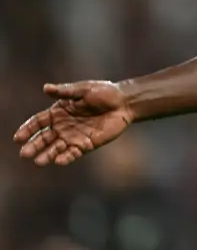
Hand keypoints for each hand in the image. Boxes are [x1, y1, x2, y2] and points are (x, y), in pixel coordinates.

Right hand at [14, 81, 134, 165]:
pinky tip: (59, 161)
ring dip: (47, 155)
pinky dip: (66, 158)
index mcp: (58, 112)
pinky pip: (73, 153)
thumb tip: (46, 88)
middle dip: (34, 146)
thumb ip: (65, 91)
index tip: (18, 138)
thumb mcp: (83, 90)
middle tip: (24, 154)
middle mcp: (63, 126)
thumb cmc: (103, 92)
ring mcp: (73, 137)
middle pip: (44, 138)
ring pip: (56, 148)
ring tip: (39, 161)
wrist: (124, 103)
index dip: (27, 129)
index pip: (38, 122)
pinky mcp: (86, 145)